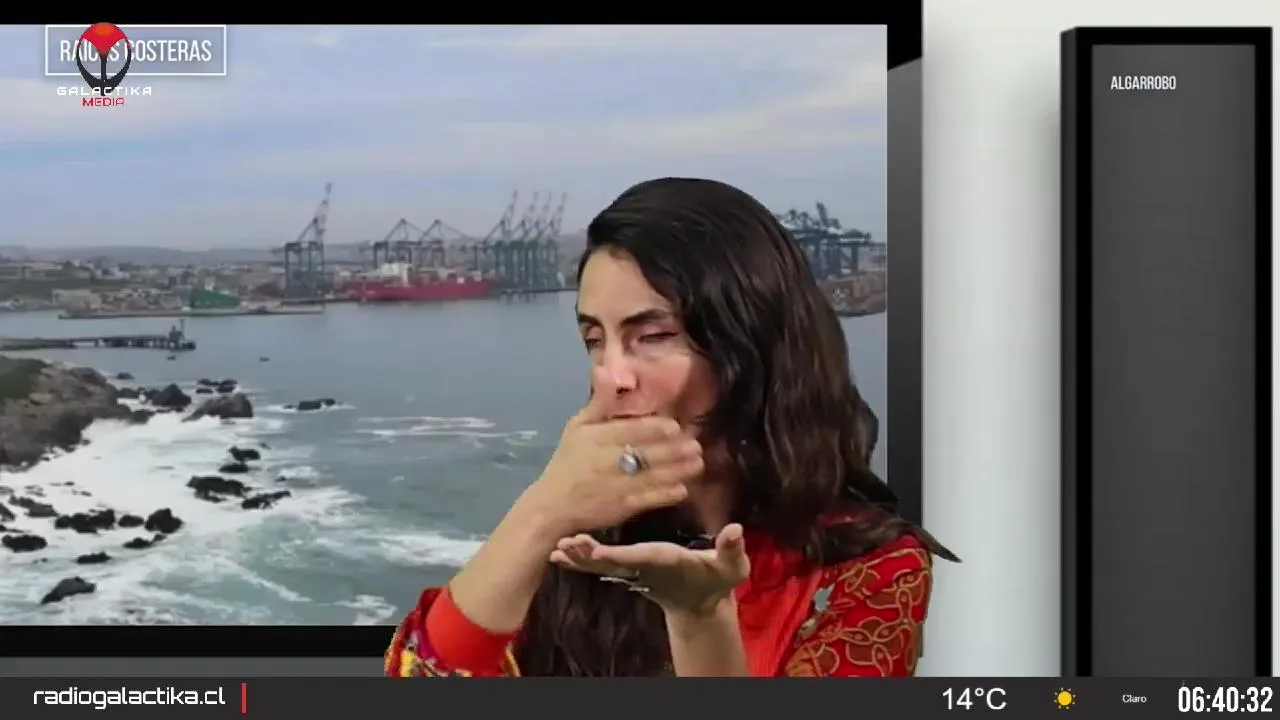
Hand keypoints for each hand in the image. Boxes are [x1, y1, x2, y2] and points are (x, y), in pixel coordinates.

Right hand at [517, 366, 704, 537]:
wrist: (553, 506)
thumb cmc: (568, 462)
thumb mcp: (577, 427)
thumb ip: (598, 401)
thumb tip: (605, 368)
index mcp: (596, 438)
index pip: (630, 430)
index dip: (655, 429)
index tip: (675, 427)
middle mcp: (607, 461)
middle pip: (646, 454)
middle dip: (674, 450)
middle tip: (696, 445)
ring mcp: (616, 486)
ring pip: (652, 476)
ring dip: (678, 470)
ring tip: (697, 463)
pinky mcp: (622, 509)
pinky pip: (648, 500)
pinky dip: (667, 494)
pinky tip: (683, 488)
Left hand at [549, 523, 750, 617]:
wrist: (701, 603)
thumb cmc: (717, 578)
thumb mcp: (732, 565)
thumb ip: (732, 549)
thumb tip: (735, 530)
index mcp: (664, 562)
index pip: (635, 558)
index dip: (611, 554)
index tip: (590, 547)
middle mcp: (643, 568)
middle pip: (610, 563)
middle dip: (587, 556)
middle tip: (563, 545)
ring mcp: (633, 573)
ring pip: (600, 566)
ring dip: (578, 559)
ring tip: (555, 550)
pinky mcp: (627, 572)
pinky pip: (599, 567)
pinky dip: (579, 561)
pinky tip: (558, 554)